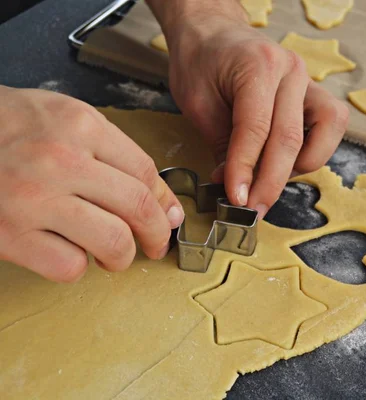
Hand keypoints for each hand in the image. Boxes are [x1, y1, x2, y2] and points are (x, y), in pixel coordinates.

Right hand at [0, 87, 183, 281]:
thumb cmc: (9, 128)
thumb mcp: (65, 120)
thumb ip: (114, 153)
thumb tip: (162, 201)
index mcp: (79, 126)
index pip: (145, 172)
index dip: (164, 202)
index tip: (169, 217)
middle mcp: (60, 160)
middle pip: (137, 207)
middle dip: (156, 235)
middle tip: (155, 245)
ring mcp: (33, 199)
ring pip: (112, 242)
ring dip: (122, 257)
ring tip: (113, 254)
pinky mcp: (9, 235)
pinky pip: (69, 266)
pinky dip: (78, 266)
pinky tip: (69, 252)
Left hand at [149, 0, 348, 218]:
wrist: (213, 33)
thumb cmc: (201, 62)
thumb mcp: (198, 102)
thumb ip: (223, 144)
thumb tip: (239, 188)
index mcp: (258, 64)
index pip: (256, 128)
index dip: (246, 169)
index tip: (236, 199)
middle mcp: (291, 70)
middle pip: (290, 138)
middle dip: (270, 182)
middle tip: (252, 209)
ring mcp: (309, 80)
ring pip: (323, 135)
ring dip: (298, 167)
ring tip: (268, 179)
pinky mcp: (314, 93)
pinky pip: (330, 127)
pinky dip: (314, 150)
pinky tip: (288, 161)